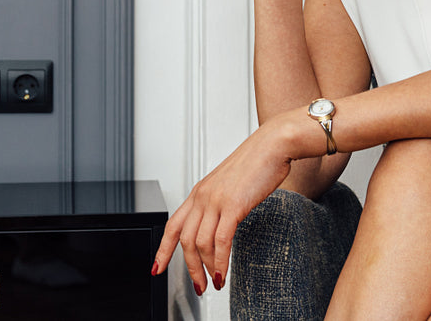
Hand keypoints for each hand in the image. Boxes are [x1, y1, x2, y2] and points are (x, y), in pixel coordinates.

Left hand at [151, 117, 295, 293]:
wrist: (273, 144)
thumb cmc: (257, 162)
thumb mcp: (230, 184)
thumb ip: (220, 203)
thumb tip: (220, 225)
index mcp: (200, 191)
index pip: (172, 225)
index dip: (163, 250)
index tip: (157, 267)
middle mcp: (203, 196)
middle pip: (184, 240)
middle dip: (190, 268)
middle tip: (198, 286)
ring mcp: (216, 200)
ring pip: (200, 244)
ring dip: (207, 269)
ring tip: (216, 281)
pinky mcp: (233, 205)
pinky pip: (221, 241)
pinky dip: (220, 261)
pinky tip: (224, 272)